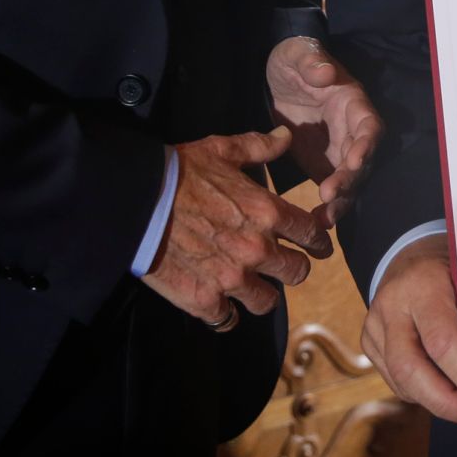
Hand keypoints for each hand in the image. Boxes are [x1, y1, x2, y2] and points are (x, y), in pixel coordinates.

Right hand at [142, 126, 333, 324]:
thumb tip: (286, 136)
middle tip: (283, 264)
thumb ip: (259, 146)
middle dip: (293, 267)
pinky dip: (225, 313)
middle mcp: (256, 250)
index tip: (318, 247)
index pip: (312, 234)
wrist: (138, 201)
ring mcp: (231, 279)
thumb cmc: (181, 171)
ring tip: (251, 285)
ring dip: (261, 292)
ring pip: (267, 301)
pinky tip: (219, 301)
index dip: (319, 242)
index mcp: (267, 213)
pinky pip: (228, 319)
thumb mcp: (222, 150)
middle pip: (297, 272)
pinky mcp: (204, 300)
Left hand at [266, 36, 381, 226]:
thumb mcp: (296, 54)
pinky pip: (333, 190)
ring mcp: (339, 150)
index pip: (369, 125)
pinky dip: (327, 207)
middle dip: (349, 179)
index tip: (354, 160)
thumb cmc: (293, 59)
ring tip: (323, 219)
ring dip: (341, 200)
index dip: (366, 143)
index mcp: (352, 101)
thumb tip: (327, 72)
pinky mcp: (324, 165)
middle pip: (362, 160)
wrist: (279, 77)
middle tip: (329, 194)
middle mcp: (352, 129)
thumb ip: (310, 61)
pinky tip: (314, 222)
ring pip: (351, 181)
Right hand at [362, 235, 456, 429]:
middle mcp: (391, 306)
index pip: (442, 341)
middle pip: (410, 368)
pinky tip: (444, 395)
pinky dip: (421, 394)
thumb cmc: (449, 270)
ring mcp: (374, 326)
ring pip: (400, 380)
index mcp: (421, 286)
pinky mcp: (369, 342)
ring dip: (436, 403)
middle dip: (445, 402)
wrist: (408, 255)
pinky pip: (395, 380)